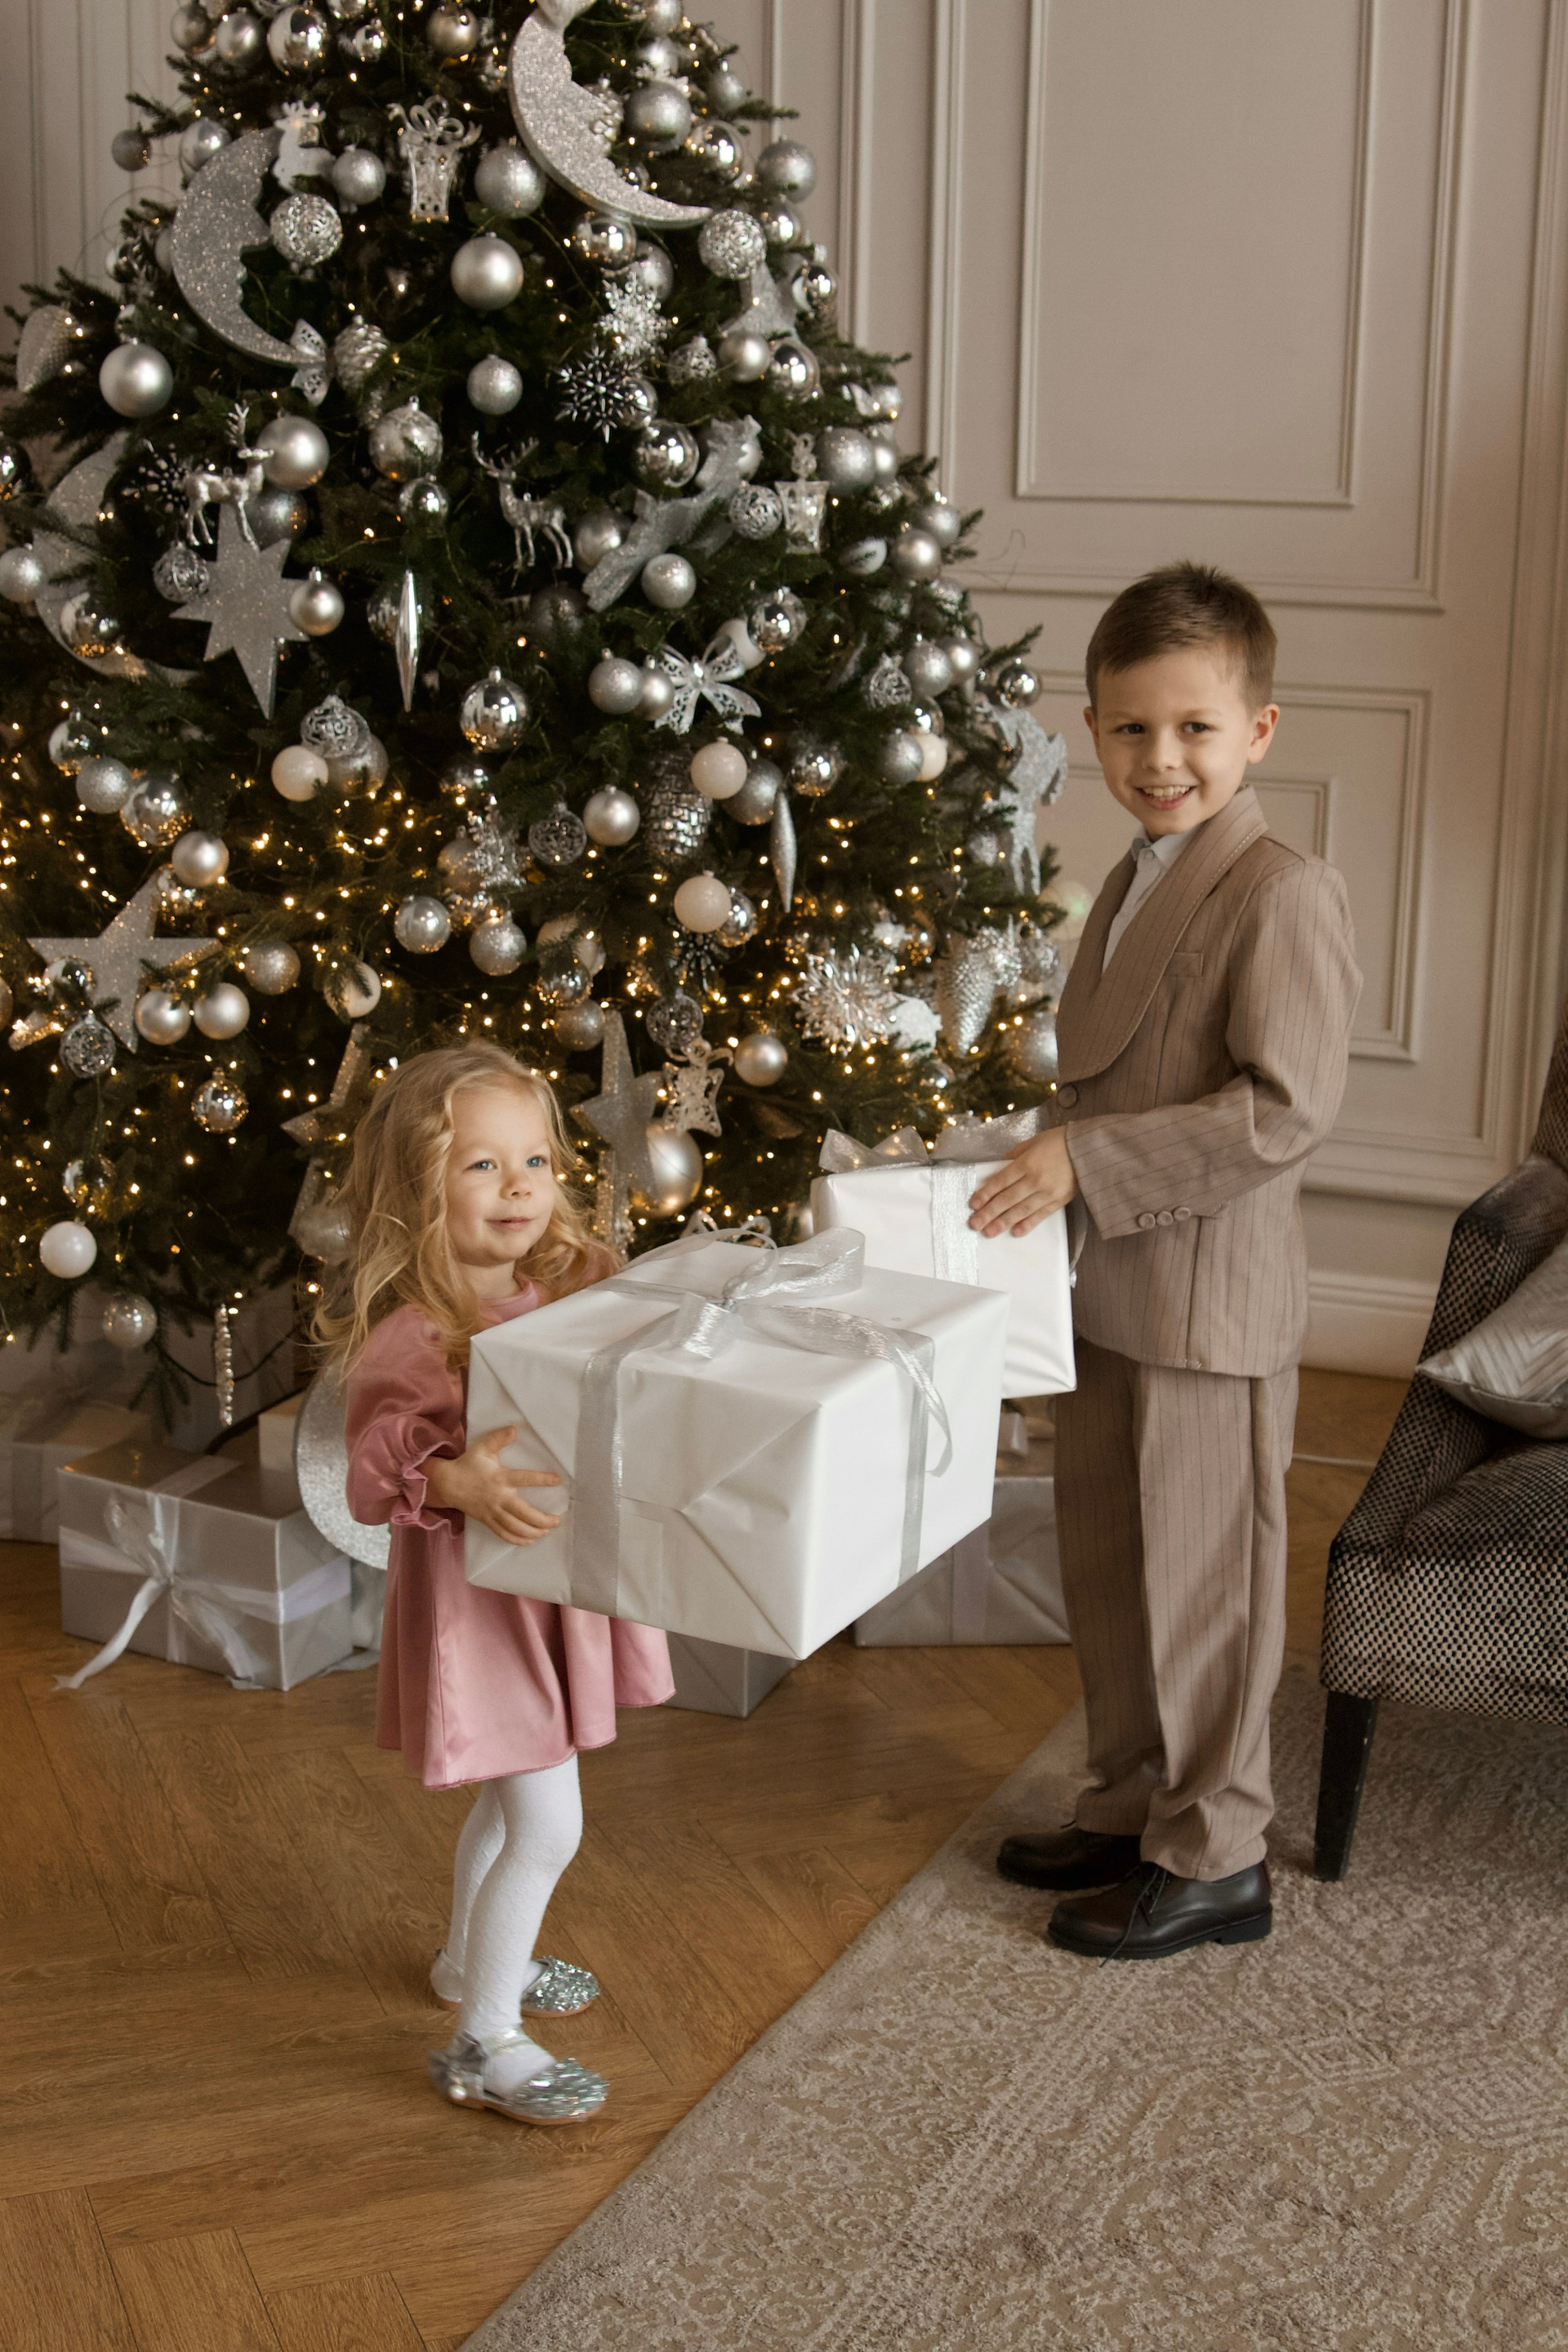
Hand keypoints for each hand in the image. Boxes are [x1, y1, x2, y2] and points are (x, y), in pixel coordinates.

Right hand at [425, 1425, 563, 1546]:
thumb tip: (514, 1429)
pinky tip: (529, 1541)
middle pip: (523, 1512)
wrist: (447, 1484)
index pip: (524, 1478)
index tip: (558, 1480)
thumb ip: (498, 1438)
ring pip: (515, 1526)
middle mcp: (498, 1497)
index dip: (542, 1479)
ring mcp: (492, 1511)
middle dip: (542, 1519)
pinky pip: (503, 1533)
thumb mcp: (482, 1447)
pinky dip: (517, 1540)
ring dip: (533, 1531)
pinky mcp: (487, 1520)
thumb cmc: (468, 1464)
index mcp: (500, 1477)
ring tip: (546, 1531)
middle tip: (557, 1520)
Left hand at [968, 1126, 1078, 1237]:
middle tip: (974, 1224)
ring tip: (989, 1232)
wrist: (1089, 1149)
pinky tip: (1015, 1232)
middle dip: (989, 1213)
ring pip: (1021, 1210)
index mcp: (1027, 1162)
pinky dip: (1028, 1224)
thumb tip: (998, 1168)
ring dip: (1003, 1222)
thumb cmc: (1059, 1142)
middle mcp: (1036, 1179)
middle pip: (1007, 1199)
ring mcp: (1048, 1192)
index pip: (1000, 1181)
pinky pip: (1041, 1215)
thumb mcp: (1032, 1142)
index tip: (973, 1204)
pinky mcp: (1059, 1201)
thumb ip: (1014, 1156)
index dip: (985, 1194)